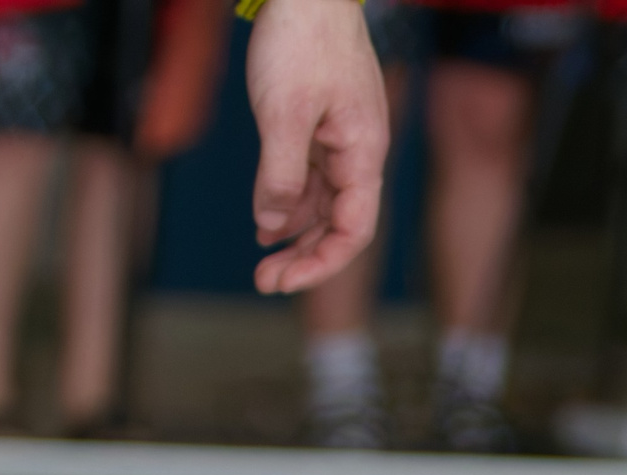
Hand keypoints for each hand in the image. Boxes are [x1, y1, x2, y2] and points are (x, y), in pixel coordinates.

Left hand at [243, 0, 387, 292]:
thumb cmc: (302, 41)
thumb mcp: (283, 113)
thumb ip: (280, 174)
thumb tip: (272, 224)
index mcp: (363, 153)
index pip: (352, 230)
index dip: (321, 264)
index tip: (282, 281)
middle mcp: (359, 152)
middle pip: (339, 223)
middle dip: (305, 256)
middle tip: (264, 279)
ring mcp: (342, 138)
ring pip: (323, 202)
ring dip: (295, 231)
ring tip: (263, 253)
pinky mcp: (323, 124)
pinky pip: (311, 176)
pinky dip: (289, 200)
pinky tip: (266, 217)